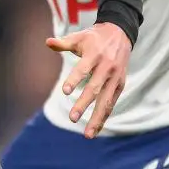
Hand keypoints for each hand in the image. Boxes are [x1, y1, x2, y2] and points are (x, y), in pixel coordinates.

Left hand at [47, 23, 132, 137]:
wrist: (121, 34)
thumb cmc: (94, 38)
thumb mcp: (79, 37)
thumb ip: (63, 43)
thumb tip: (47, 42)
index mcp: (95, 55)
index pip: (83, 69)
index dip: (74, 80)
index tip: (65, 92)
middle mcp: (107, 68)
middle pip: (95, 88)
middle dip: (84, 104)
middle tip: (72, 118)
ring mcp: (115, 78)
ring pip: (106, 101)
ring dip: (97, 118)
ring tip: (87, 134)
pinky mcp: (120, 85)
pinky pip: (111, 103)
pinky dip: (104, 116)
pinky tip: (95, 129)